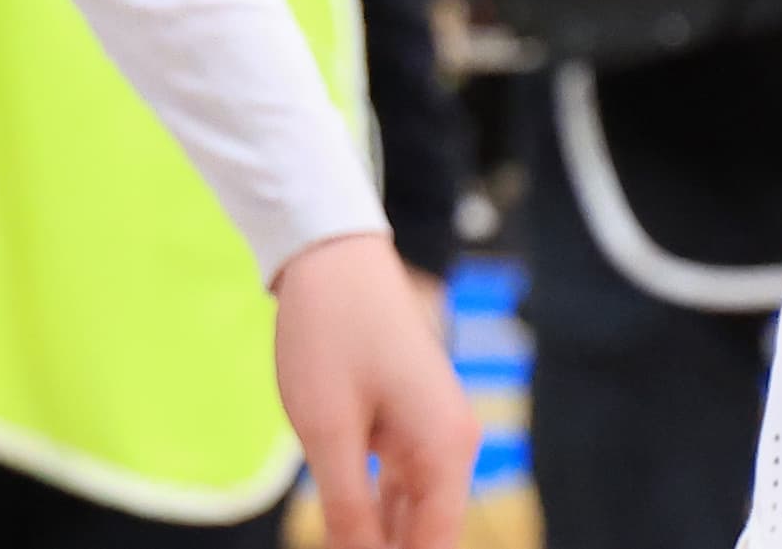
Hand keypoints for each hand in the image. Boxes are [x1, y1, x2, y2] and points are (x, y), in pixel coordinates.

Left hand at [272, 233, 474, 548]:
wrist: (334, 262)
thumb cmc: (331, 338)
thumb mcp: (328, 433)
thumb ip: (348, 511)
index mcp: (446, 449)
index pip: (434, 546)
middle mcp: (453, 445)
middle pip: (428, 536)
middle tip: (329, 548)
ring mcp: (434, 435)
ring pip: (413, 517)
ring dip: (379, 543)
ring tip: (338, 544)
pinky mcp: (411, 427)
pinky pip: (400, 491)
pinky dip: (373, 518)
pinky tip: (344, 536)